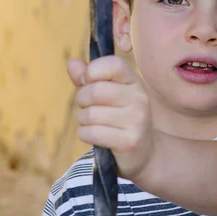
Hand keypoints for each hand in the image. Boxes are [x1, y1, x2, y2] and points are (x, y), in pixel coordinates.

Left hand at [67, 56, 154, 181]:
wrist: (143, 152)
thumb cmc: (119, 118)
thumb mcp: (106, 94)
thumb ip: (87, 77)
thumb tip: (72, 63)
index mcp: (134, 81)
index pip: (113, 64)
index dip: (92, 71)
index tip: (88, 81)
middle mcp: (139, 98)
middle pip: (94, 91)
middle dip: (82, 100)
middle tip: (87, 107)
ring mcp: (137, 120)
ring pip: (90, 114)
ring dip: (83, 120)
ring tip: (94, 123)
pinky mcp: (129, 141)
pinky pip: (92, 133)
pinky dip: (85, 135)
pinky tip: (95, 136)